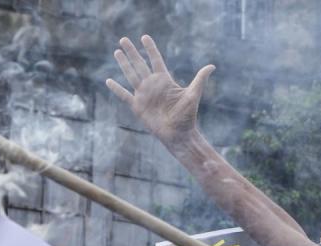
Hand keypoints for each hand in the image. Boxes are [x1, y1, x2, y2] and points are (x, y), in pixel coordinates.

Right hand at [106, 35, 214, 149]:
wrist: (178, 135)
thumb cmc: (187, 116)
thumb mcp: (193, 95)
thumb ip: (199, 79)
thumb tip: (212, 66)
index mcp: (165, 80)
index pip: (156, 60)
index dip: (150, 49)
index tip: (144, 37)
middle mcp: (153, 85)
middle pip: (140, 64)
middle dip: (132, 52)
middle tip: (124, 39)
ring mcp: (144, 95)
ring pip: (131, 75)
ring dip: (124, 64)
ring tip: (117, 52)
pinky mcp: (138, 106)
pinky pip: (124, 95)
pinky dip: (116, 89)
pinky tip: (108, 81)